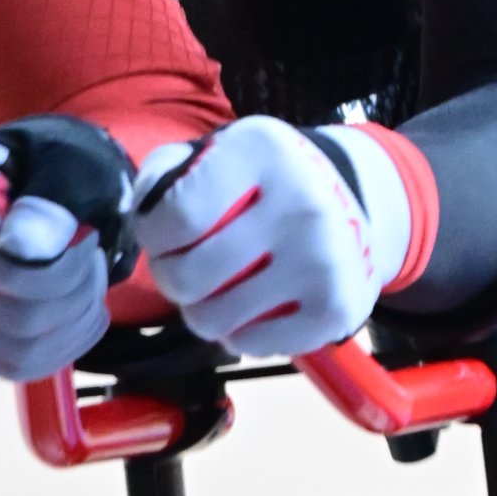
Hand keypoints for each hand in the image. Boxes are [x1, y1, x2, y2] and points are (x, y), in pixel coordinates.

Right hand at [0, 133, 115, 380]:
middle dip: (75, 300)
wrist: (32, 174)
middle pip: (11, 317)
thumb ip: (53, 203)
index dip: (66, 272)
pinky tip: (74, 318)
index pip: (6, 271)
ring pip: (10, 351)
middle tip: (95, 268)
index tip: (89, 242)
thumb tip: (23, 252)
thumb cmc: (57, 167)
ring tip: (87, 291)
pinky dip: (53, 352)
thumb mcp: (72, 166)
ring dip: (70, 329)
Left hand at [132, 117, 413, 354]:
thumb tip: (141, 215)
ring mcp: (323, 261)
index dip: (153, 236)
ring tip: (218, 288)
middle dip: (172, 277)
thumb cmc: (265, 183)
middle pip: (188, 277)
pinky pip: (249, 343)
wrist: (355, 206)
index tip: (163, 234)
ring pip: (213, 320)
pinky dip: (239, 332)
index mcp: (264, 151)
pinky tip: (254, 306)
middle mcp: (302, 203)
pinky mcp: (336, 309)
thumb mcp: (219, 153)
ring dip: (202, 310)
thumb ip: (166, 174)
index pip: (176, 217)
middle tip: (188, 266)